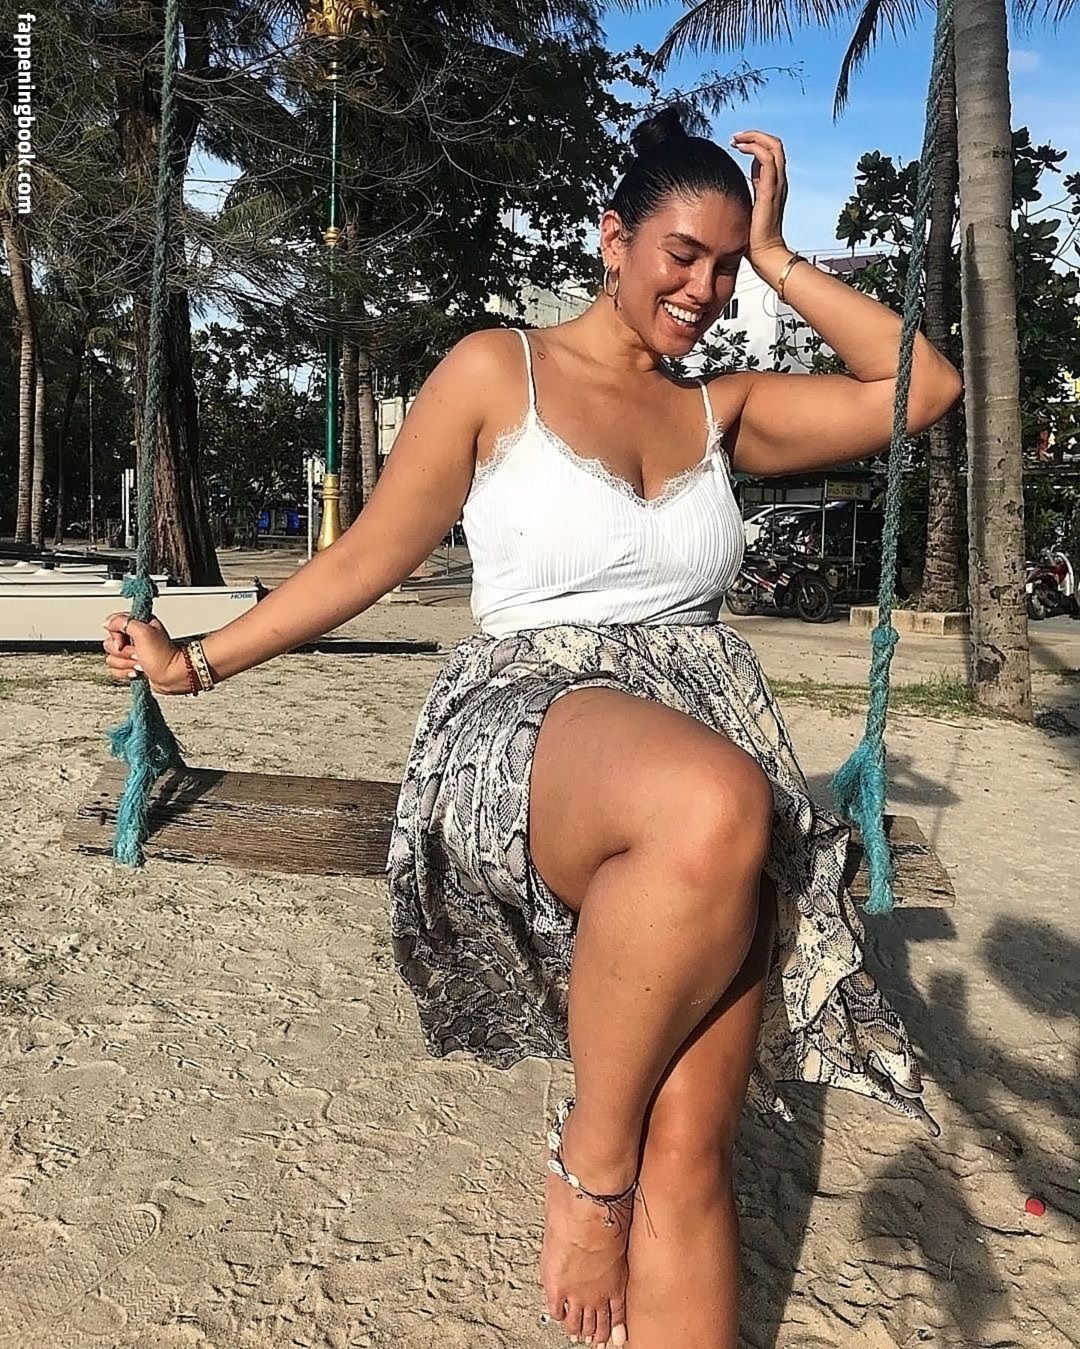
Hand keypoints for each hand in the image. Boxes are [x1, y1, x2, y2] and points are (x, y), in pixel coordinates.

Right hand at [102, 612, 187, 694]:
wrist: (172, 676)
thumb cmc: (163, 656)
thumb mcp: (143, 632)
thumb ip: (123, 622)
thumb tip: (107, 622)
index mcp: (138, 624)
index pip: (112, 625)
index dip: (116, 636)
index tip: (125, 641)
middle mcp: (134, 637)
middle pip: (110, 644)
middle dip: (124, 653)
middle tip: (138, 654)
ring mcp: (133, 653)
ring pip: (112, 658)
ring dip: (126, 664)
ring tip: (141, 663)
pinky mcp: (132, 666)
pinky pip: (116, 670)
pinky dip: (126, 673)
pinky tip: (138, 672)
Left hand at [730, 130, 789, 272]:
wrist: (765, 254)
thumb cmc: (754, 238)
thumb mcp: (750, 208)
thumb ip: (750, 192)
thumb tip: (743, 180)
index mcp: (773, 184)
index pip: (770, 153)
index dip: (755, 143)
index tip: (736, 144)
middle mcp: (778, 181)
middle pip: (775, 144)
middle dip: (754, 135)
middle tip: (735, 138)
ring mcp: (777, 185)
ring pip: (774, 147)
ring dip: (754, 137)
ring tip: (736, 140)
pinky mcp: (770, 191)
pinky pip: (768, 160)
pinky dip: (755, 148)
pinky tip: (741, 149)